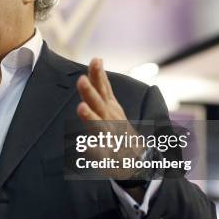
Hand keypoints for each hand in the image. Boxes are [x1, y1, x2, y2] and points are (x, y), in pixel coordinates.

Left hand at [76, 58, 144, 180]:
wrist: (137, 158)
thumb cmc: (118, 128)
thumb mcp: (112, 104)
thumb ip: (102, 85)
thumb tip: (96, 61)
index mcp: (110, 107)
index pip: (103, 88)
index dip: (98, 75)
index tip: (96, 60)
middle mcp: (110, 119)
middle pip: (99, 103)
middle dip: (90, 92)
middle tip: (81, 79)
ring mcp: (109, 136)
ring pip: (98, 125)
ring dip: (90, 117)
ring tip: (81, 107)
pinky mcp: (107, 153)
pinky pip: (99, 151)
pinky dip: (92, 148)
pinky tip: (84, 146)